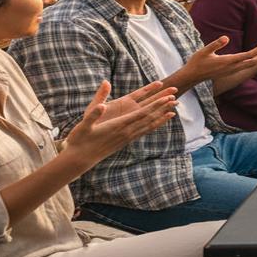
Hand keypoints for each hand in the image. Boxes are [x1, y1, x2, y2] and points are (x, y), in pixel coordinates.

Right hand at [62, 81, 176, 167]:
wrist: (80, 159)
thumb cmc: (80, 140)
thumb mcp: (84, 125)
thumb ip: (93, 114)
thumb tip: (101, 106)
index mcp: (119, 126)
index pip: (141, 113)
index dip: (155, 105)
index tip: (166, 97)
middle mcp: (126, 132)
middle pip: (149, 118)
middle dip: (162, 107)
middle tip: (176, 97)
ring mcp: (126, 137)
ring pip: (148, 126)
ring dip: (161, 117)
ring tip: (173, 110)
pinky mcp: (125, 141)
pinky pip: (143, 132)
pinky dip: (153, 126)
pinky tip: (158, 123)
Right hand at [185, 36, 256, 85]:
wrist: (192, 76)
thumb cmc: (197, 62)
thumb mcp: (204, 51)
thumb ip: (216, 44)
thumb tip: (226, 37)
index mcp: (228, 61)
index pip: (247, 55)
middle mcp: (232, 67)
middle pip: (253, 62)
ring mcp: (232, 70)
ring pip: (251, 65)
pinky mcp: (230, 71)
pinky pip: (246, 67)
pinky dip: (254, 62)